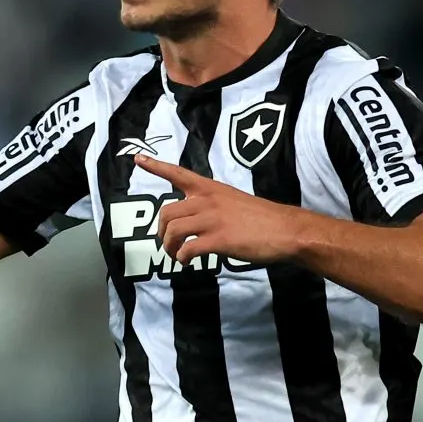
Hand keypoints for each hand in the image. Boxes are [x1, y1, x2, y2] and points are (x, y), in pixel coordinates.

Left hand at [134, 154, 307, 265]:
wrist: (285, 230)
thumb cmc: (261, 217)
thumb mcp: (232, 200)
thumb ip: (211, 205)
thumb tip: (195, 221)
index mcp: (210, 188)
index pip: (177, 173)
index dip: (155, 166)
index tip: (137, 158)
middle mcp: (207, 200)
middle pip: (166, 212)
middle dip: (161, 232)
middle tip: (167, 244)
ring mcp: (212, 220)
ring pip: (173, 231)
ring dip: (169, 247)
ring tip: (176, 256)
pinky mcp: (219, 240)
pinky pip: (188, 249)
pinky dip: (183, 258)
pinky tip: (188, 263)